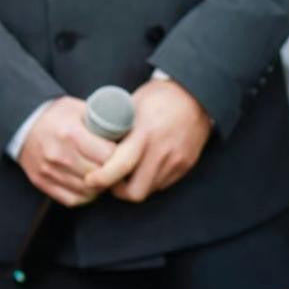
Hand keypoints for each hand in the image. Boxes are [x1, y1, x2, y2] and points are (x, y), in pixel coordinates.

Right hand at [17, 96, 116, 206]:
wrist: (23, 122)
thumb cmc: (58, 114)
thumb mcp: (81, 108)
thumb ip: (104, 121)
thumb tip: (128, 130)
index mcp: (72, 134)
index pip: (109, 156)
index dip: (120, 155)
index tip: (122, 153)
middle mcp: (60, 155)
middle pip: (100, 176)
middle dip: (112, 173)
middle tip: (116, 166)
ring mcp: (50, 171)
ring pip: (88, 191)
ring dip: (100, 186)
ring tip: (103, 174)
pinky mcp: (42, 182)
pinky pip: (73, 199)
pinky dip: (85, 195)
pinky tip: (89, 185)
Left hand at [84, 77, 211, 202]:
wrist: (197, 96)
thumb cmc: (161, 96)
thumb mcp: (132, 104)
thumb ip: (115, 126)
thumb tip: (93, 140)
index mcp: (145, 133)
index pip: (119, 167)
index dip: (101, 179)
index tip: (90, 179)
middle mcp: (162, 151)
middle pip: (135, 192)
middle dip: (118, 191)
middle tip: (110, 179)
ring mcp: (176, 161)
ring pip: (149, 190)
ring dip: (135, 185)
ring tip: (128, 171)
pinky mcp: (185, 166)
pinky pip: (163, 184)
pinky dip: (150, 180)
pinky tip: (146, 166)